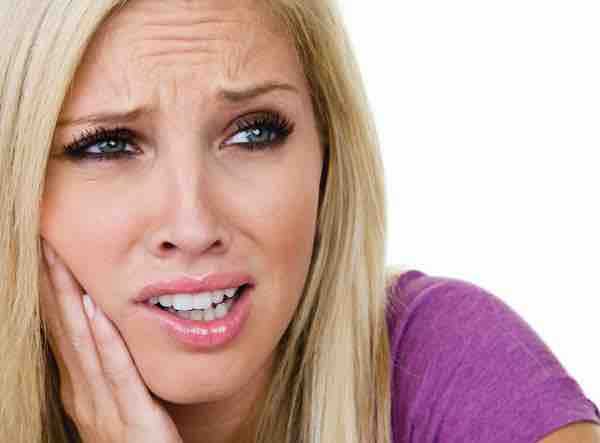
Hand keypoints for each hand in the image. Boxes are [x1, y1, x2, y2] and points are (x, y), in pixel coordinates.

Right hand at [40, 239, 182, 442]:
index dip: (50, 293)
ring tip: (58, 262)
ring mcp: (102, 406)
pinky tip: (94, 309)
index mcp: (79, 389)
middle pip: (64, 329)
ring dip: (68, 299)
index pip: (60, 332)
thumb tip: (106, 329)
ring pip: (82, 343)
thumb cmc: (138, 439)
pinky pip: (116, 370)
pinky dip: (104, 337)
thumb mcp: (118, 400)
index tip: (45, 256)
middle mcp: (83, 394)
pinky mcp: (131, 416)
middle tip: (44, 243)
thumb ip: (111, 369)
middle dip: (53, 285)